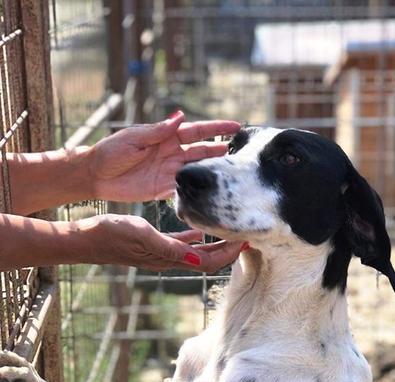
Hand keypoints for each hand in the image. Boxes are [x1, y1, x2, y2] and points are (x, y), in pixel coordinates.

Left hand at [86, 112, 239, 201]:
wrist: (95, 176)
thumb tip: (181, 117)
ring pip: (197, 171)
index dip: (216, 128)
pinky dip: (197, 191)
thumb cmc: (110, 152)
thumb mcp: (134, 138)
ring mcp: (169, 172)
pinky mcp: (163, 189)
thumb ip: (158, 131)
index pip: (197, 131)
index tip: (236, 126)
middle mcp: (171, 154)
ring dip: (213, 172)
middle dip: (221, 151)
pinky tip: (211, 193)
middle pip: (202, 151)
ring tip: (232, 173)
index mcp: (165, 137)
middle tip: (241, 153)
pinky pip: (185, 190)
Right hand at [86, 215, 242, 271]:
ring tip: (230, 228)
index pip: (208, 261)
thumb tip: (197, 256)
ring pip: (196, 251)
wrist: (85, 240)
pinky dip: (195, 236)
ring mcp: (162, 253)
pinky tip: (200, 226)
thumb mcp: (141, 234)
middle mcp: (170, 258)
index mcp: (169, 257)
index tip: (246, 240)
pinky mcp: (153, 245)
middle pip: (207, 258)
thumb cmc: (110, 235)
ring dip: (214, 242)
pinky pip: (181, 243)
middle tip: (246, 233)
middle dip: (228, 248)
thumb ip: (169, 245)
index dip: (228, 253)